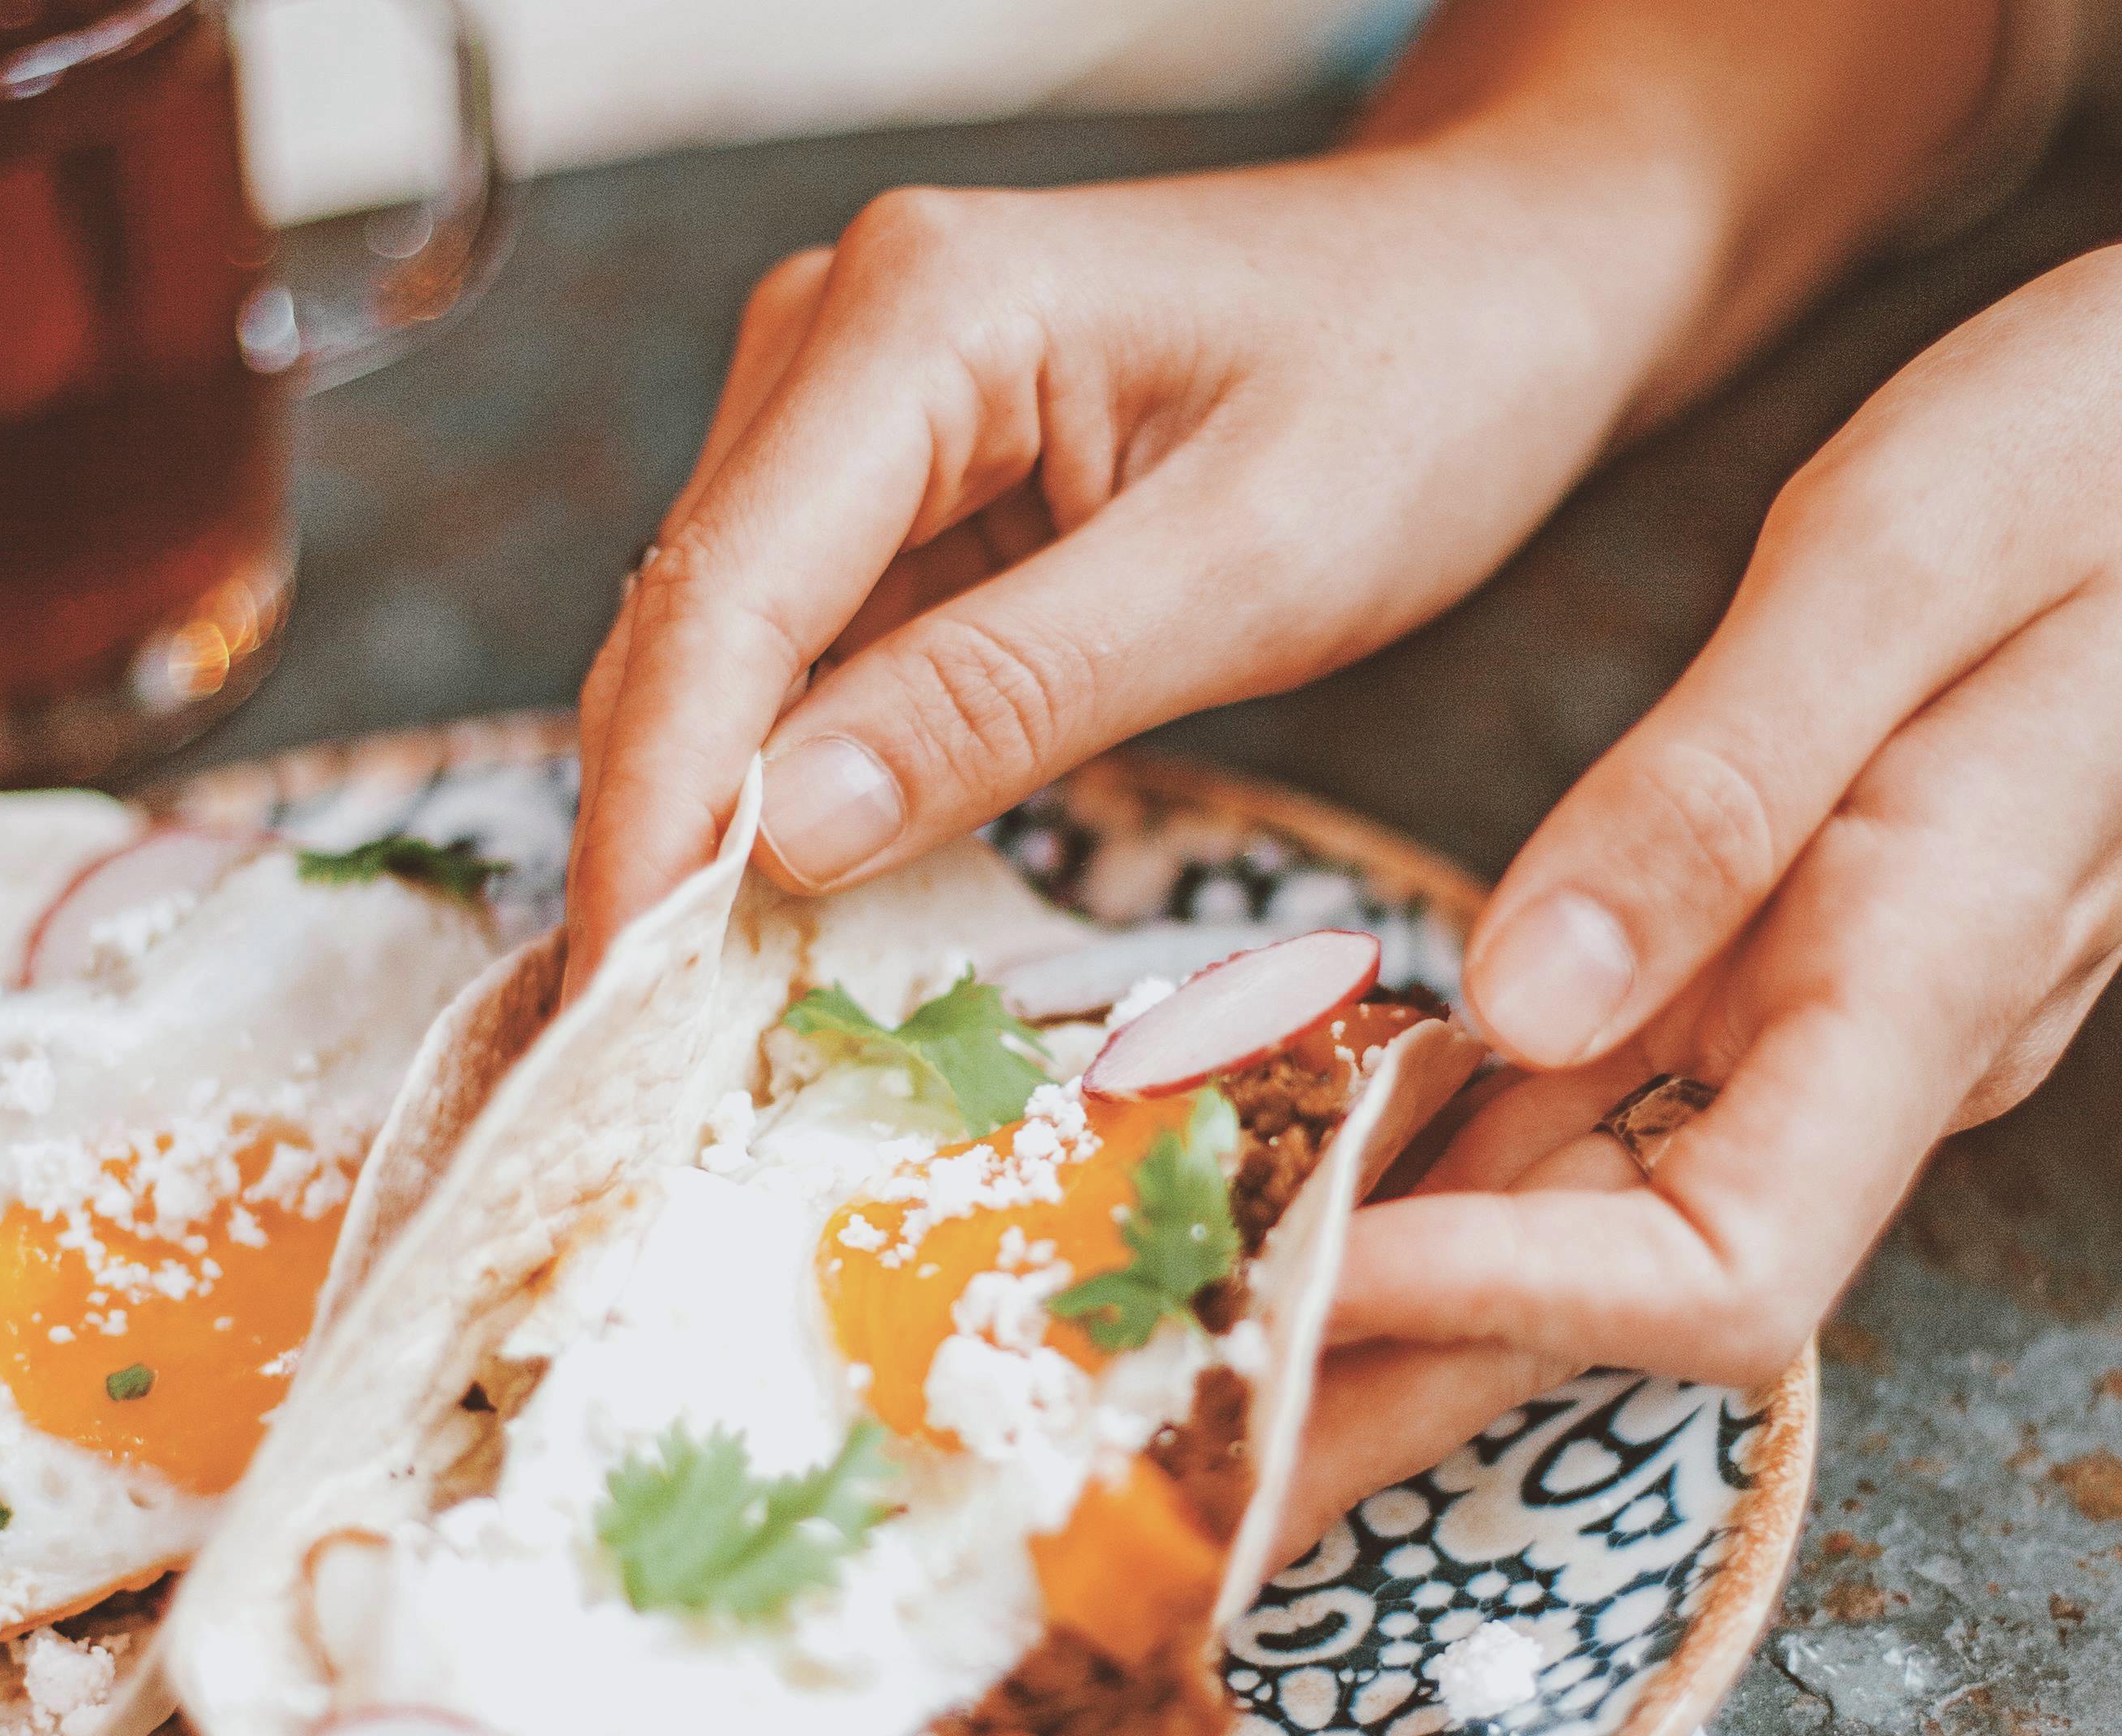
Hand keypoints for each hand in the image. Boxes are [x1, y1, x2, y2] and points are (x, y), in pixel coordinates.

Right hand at [560, 0, 2004, 988]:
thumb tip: (780, 835)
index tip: (618, 1015)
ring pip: (725, 660)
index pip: (719, 601)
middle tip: (643, 1072)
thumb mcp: (1246, 567)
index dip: (653, 824)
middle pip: (687, 634)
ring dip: (713, 836)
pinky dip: (797, 791)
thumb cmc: (1427, 384)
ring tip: (698, 1028)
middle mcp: (839, 336)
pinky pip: (807, 658)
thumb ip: (1003, 695)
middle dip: (657, 852)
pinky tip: (796, 917)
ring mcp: (851, 404)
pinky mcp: (898, 480)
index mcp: (919, 313)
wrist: (1504, 277)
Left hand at [1292, 211, 2121, 1542]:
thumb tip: (1515, 1005)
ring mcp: (1843, 1014)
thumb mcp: (1901, 562)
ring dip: (1399, 1277)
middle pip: (1616, 1293)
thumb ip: (1708, 800)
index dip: (1499, 1301)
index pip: (1717, 1265)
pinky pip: (1611, 1095)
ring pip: (1593, 1209)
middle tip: (1186, 1449)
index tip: (1299, 1282)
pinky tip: (1314, 1143)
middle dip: (1401, 1375)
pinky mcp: (1805, 955)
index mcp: (1922, 973)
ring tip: (1190, 1322)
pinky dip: (1459, 1137)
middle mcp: (1880, 1046)